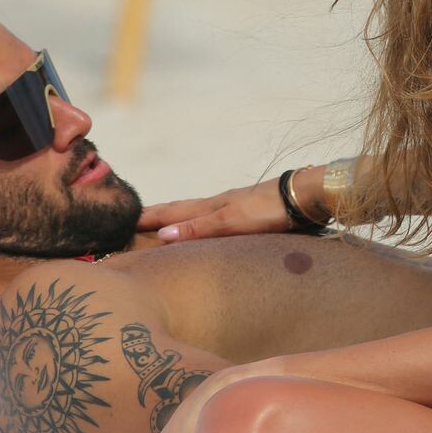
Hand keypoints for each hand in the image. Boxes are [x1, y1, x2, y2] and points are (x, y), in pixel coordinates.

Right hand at [137, 179, 299, 242]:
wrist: (306, 198)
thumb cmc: (270, 210)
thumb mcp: (231, 221)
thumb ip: (199, 228)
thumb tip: (163, 234)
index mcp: (213, 206)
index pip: (174, 210)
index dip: (151, 216)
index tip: (126, 219)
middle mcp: (222, 205)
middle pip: (185, 210)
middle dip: (161, 216)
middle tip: (139, 221)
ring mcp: (237, 208)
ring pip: (202, 215)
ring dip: (183, 220)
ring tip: (169, 227)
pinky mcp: (253, 216)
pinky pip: (218, 222)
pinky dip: (205, 226)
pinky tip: (212, 231)